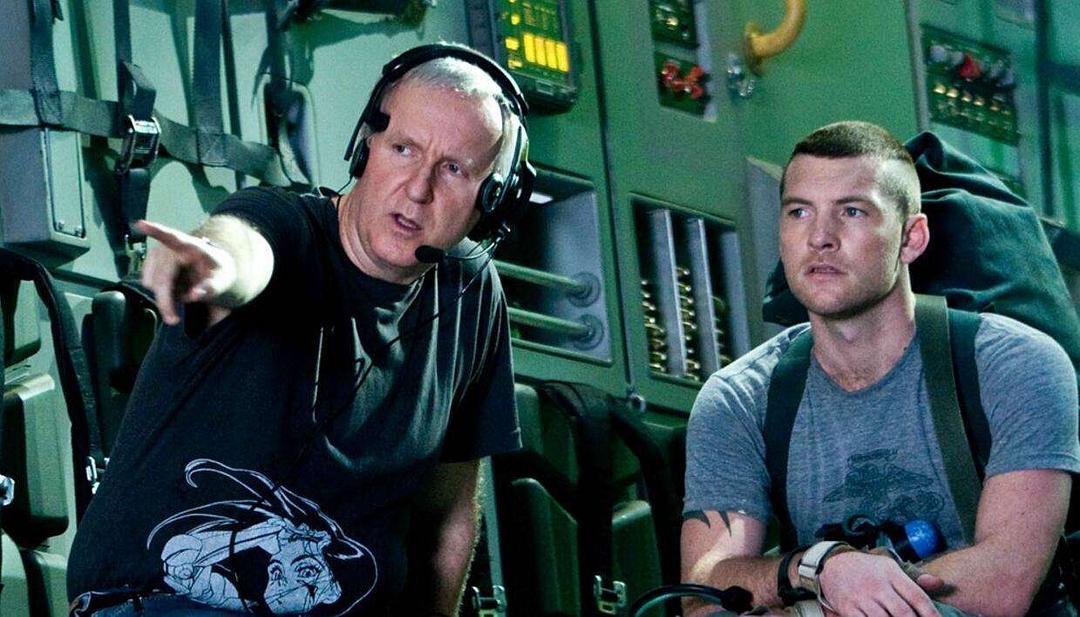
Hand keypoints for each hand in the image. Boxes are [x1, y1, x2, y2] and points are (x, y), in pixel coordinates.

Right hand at [136, 219, 236, 324]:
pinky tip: (174, 290)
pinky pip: (149, 284)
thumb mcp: (224, 280)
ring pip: (151, 283)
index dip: (156, 231)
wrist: (213, 270)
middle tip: (173, 320)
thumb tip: (194, 295)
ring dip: (164, 297)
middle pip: (160, 276)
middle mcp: (170, 247)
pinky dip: (160, 293)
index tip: (141, 224)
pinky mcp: (150, 264)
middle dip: (164, 300)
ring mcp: (158, 255)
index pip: (172, 237)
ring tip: (184, 295)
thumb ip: (213, 287)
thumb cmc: (219, 272)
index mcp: (191, 245)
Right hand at [817, 551, 943, 616]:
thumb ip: (915, 577)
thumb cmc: (868, 569)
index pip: (917, 596)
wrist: (833, 563)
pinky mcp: (847, 608)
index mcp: (891, 573)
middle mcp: (877, 585)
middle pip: (903, 612)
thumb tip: (939, 584)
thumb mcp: (891, 566)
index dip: (931, 614)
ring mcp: (861, 598)